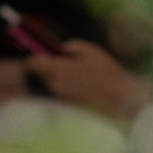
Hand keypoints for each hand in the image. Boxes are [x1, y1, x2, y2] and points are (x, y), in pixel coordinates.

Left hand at [25, 39, 149, 123]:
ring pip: (53, 83)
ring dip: (61, 77)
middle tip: (69, 62)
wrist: (120, 99)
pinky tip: (85, 85)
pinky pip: (63, 92)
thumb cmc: (106, 72)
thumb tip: (61, 49)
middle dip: (51, 67)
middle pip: (43, 74)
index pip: (32, 64)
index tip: (45, 54)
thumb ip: (71, 46)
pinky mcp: (69, 106)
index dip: (36, 57)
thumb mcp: (90, 50)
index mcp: (57, 70)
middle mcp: (55, 85)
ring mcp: (61, 98)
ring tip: (81, 74)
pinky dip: (69, 87)